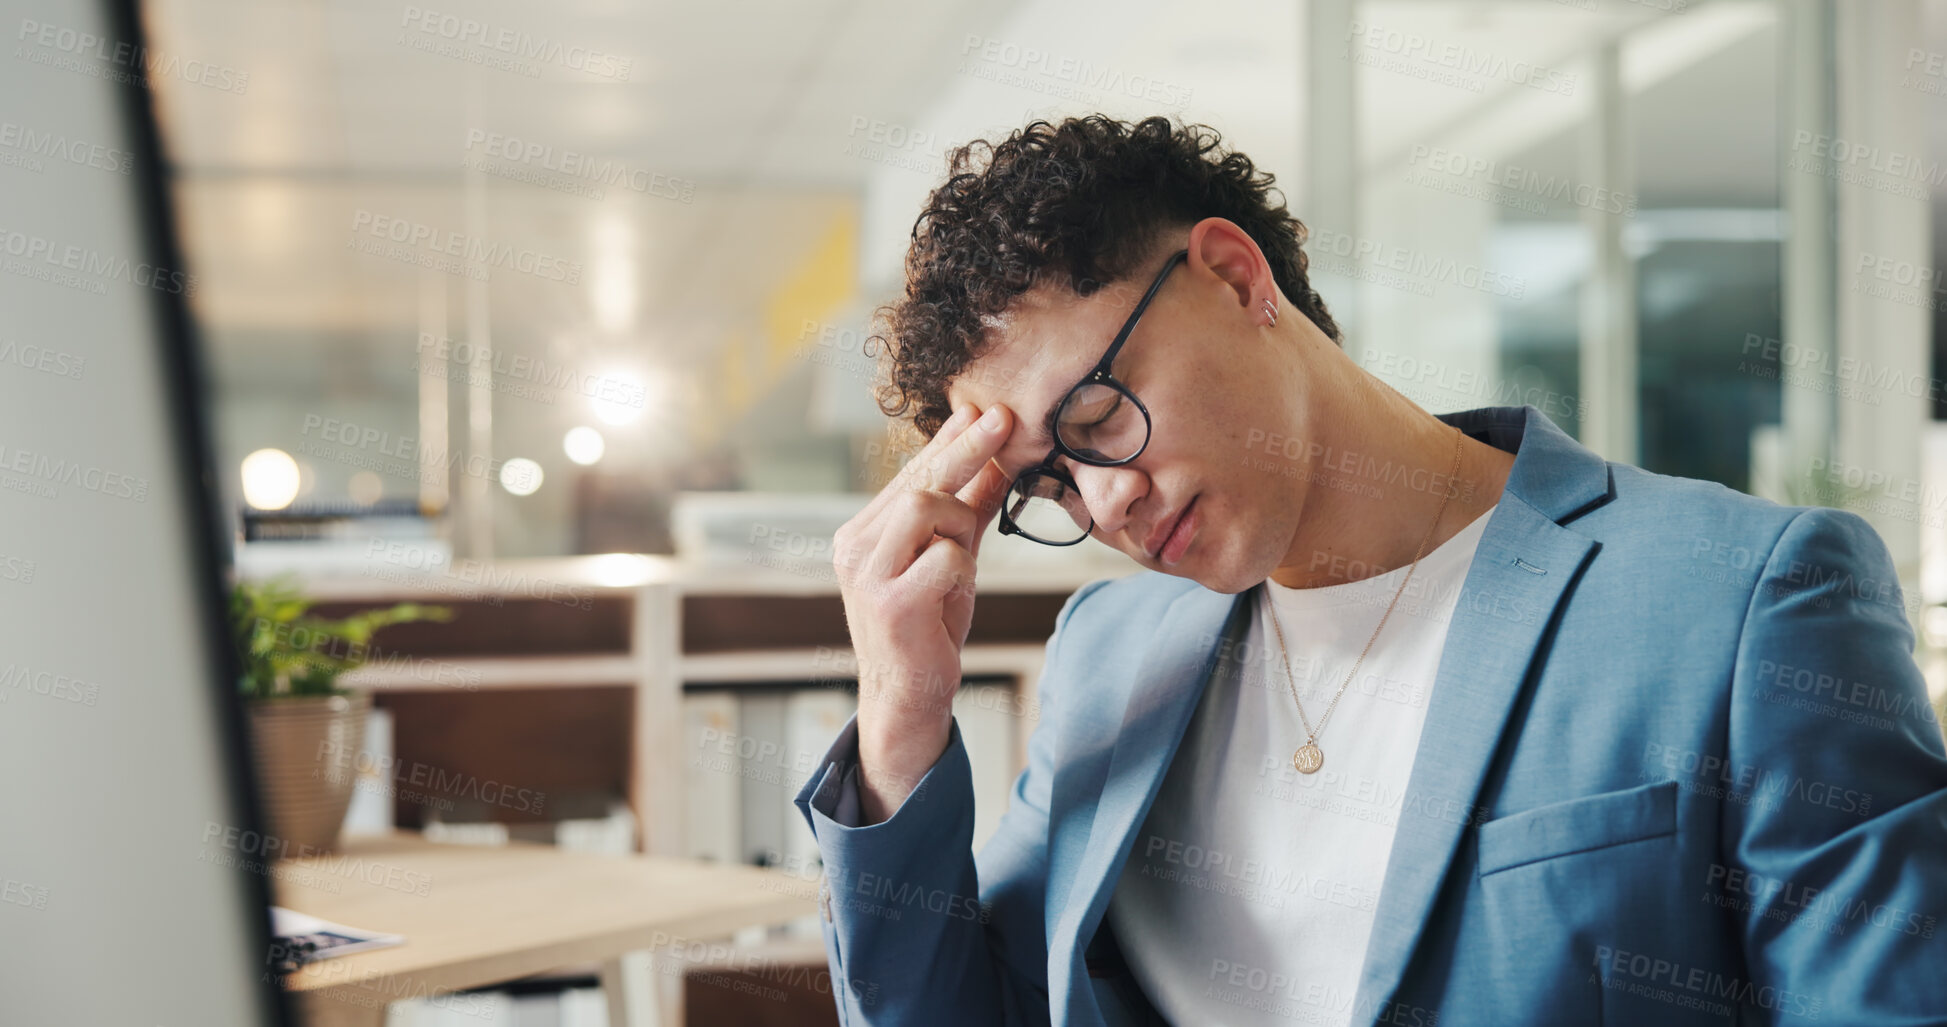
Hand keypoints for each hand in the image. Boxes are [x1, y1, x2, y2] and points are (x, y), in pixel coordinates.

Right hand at [830, 402, 1014, 823]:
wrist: (908, 698)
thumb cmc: (929, 627)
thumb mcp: (952, 561)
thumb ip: (968, 513)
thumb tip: (999, 462)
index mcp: (862, 533)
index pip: (911, 473)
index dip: (952, 442)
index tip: (986, 412)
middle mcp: (854, 547)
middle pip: (918, 479)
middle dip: (967, 448)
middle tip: (1005, 418)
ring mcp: (867, 574)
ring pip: (927, 507)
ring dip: (961, 526)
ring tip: (962, 561)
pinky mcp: (890, 604)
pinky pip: (946, 556)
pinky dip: (964, 568)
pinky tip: (956, 591)